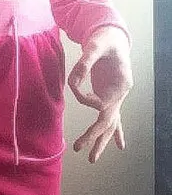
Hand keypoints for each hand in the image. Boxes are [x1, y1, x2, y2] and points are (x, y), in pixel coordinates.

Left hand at [67, 26, 132, 162]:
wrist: (112, 35)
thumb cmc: (104, 39)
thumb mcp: (95, 46)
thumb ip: (85, 63)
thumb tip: (72, 82)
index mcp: (121, 84)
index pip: (100, 103)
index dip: (83, 98)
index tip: (74, 85)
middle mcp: (122, 94)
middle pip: (108, 122)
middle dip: (94, 136)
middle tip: (79, 149)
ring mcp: (117, 97)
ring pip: (111, 125)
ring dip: (102, 142)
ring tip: (92, 159)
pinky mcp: (111, 96)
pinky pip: (114, 118)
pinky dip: (115, 133)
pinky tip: (120, 146)